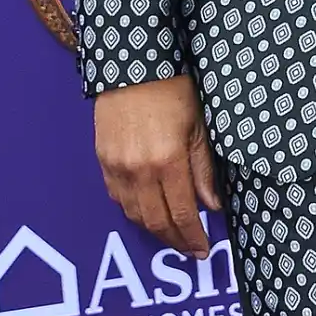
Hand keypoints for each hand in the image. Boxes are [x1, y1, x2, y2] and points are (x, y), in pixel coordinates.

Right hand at [94, 72, 219, 256]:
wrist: (133, 65)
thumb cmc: (173, 90)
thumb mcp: (199, 128)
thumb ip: (203, 170)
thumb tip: (212, 205)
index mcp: (168, 161)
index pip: (183, 214)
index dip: (193, 237)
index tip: (202, 249)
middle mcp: (140, 170)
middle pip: (156, 221)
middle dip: (174, 240)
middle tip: (189, 249)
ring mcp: (117, 167)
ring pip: (134, 214)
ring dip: (154, 230)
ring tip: (171, 235)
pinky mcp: (103, 160)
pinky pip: (118, 197)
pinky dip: (134, 211)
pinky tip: (148, 212)